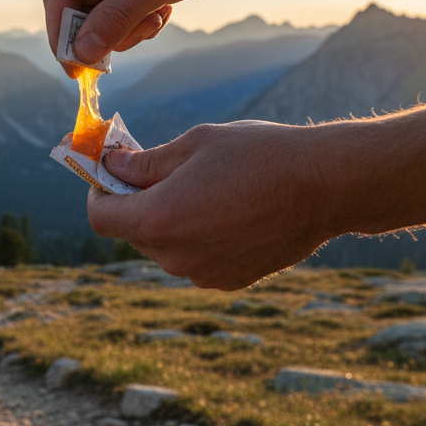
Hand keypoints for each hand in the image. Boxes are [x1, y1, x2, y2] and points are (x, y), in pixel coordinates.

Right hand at [43, 0, 251, 66]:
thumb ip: (114, 21)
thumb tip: (81, 55)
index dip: (64, 38)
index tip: (77, 72)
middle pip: (79, 9)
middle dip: (107, 31)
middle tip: (140, 35)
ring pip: (101, 15)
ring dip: (128, 27)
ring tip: (158, 17)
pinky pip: (120, 10)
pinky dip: (139, 20)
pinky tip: (164, 9)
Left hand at [88, 122, 333, 289]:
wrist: (327, 186)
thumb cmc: (259, 155)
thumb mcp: (194, 145)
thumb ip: (144, 163)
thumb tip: (111, 167)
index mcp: (157, 221)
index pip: (101, 217)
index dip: (98, 192)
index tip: (110, 173)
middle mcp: (174, 258)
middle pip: (132, 233)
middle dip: (136, 204)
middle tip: (156, 172)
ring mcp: (202, 275)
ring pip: (164, 247)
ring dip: (168, 221)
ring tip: (203, 189)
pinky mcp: (228, 281)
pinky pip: (194, 259)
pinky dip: (197, 237)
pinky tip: (228, 211)